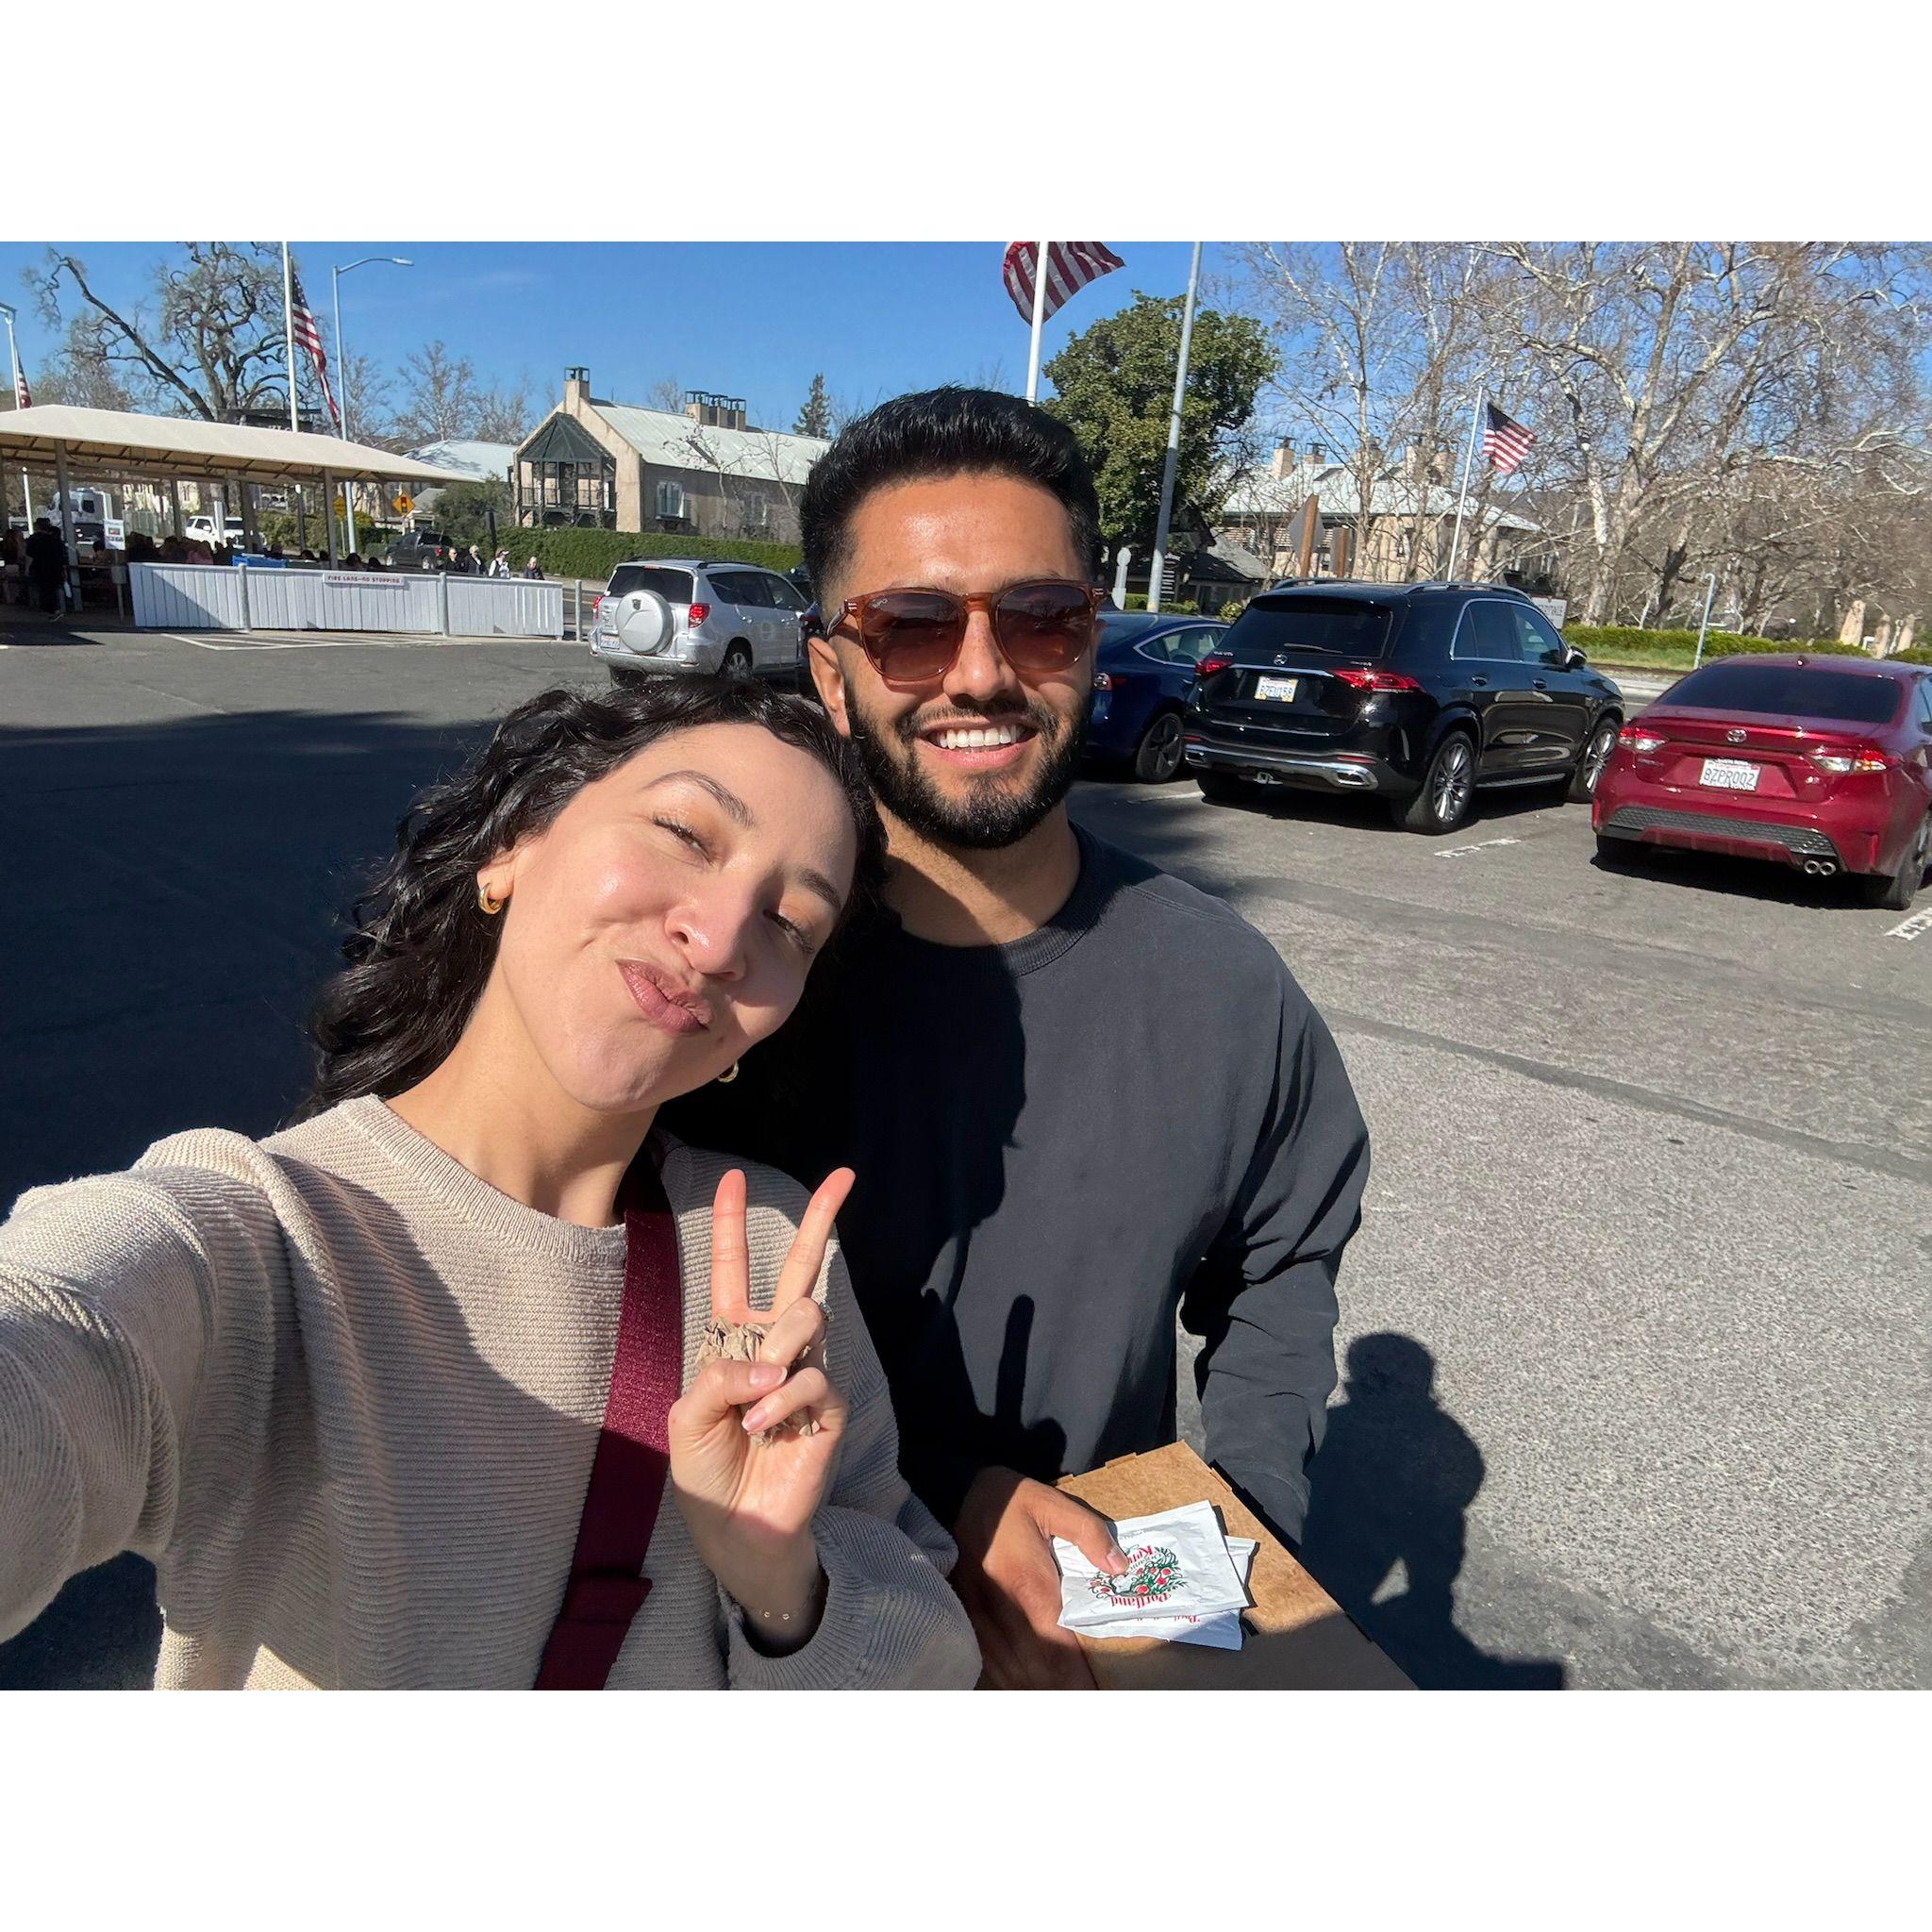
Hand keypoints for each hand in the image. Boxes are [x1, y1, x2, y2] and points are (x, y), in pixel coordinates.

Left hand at [669, 1167, 854, 1641]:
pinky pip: (810, 1379)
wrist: (736, 1526)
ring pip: (806, 1317)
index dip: (731, 1223)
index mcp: (731, 1338)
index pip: (734, 1270)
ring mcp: (805, 1371)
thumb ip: (721, 1376)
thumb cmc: (706, 1469)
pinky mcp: (828, 1405)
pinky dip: (780, 1404)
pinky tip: (763, 1431)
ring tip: (755, 1400)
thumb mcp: (688, 1417)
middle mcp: (772, 1346)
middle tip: (845, 1175)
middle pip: (801, 1269)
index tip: (733, 1176)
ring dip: (776, 1352)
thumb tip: (775, 1365)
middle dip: (821, 1218)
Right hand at [951, 1467, 1129, 1689]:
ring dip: (1034, 1690)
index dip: (1076, 1678)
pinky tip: (1026, 1688)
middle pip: (1034, 1668)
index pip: (1057, 1645)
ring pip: (1009, 1671)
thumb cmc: (1010, 1501)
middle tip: (1084, 1705)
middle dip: (1060, 1692)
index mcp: (1028, 1583)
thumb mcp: (1053, 1503)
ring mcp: (979, 1617)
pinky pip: (988, 1661)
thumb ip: (1089, 1532)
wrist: (957, 1493)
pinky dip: (1009, 1680)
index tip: (1094, 1696)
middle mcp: (1001, 1608)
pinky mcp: (967, 1618)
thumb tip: (1120, 1567)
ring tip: (1060, 1702)